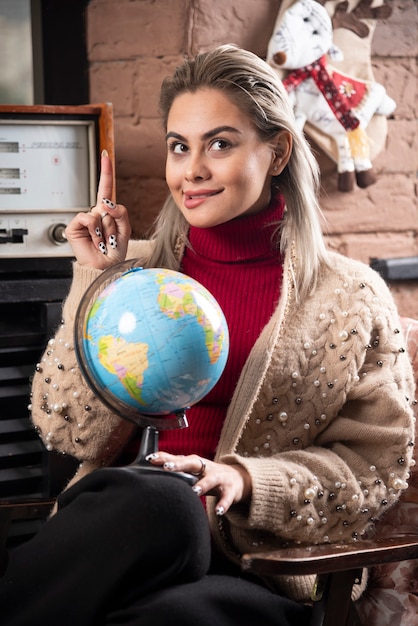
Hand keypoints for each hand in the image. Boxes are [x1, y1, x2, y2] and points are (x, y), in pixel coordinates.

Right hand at [65, 150, 131, 268]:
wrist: (105, 268)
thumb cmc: (115, 252)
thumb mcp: (126, 230)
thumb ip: (121, 213)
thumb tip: (106, 204)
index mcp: (107, 214)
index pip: (106, 189)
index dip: (106, 172)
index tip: (105, 154)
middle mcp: (95, 214)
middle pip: (108, 205)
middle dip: (113, 223)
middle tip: (111, 239)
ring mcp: (85, 220)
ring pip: (99, 214)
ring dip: (105, 230)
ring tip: (103, 242)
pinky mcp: (74, 226)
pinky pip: (88, 218)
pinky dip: (94, 230)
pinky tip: (95, 241)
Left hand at [146, 452, 251, 514]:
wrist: (238, 479)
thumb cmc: (209, 475)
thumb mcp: (194, 471)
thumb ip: (178, 470)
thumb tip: (152, 468)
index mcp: (196, 463)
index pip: (178, 458)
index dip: (165, 457)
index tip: (151, 458)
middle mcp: (206, 468)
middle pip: (192, 463)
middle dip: (180, 464)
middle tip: (167, 467)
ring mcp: (219, 477)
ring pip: (211, 479)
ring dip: (203, 484)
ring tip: (194, 491)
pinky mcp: (230, 490)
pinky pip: (227, 498)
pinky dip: (223, 504)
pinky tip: (219, 511)